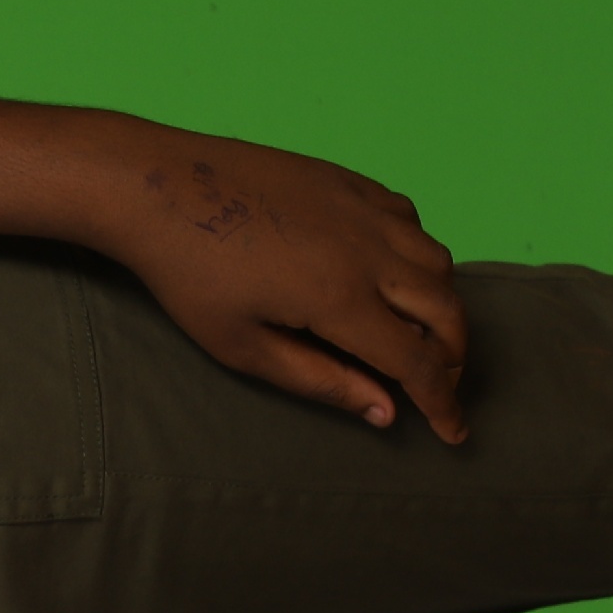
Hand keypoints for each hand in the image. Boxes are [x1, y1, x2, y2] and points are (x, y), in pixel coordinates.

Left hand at [86, 121, 471, 440]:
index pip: (418, 362)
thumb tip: (384, 412)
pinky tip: (388, 270)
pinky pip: (410, 218)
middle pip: (446, 311)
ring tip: (415, 331)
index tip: (453, 432)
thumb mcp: (242, 347)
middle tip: (437, 383)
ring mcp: (363, 208)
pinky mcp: (349, 180)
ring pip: (437, 260)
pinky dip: (416, 252)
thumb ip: (320, 381)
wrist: (157, 189)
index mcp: (341, 299)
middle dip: (454, 356)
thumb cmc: (188, 276)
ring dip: (441, 302)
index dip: (442, 403)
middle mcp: (368, 250)